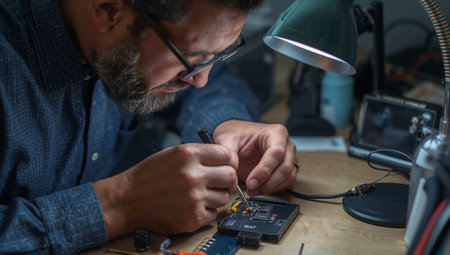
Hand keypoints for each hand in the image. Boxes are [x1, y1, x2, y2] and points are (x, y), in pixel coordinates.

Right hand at [93, 143, 237, 238]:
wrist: (128, 200)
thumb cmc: (148, 176)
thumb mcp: (172, 153)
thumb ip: (198, 154)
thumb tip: (223, 158)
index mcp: (188, 154)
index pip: (227, 154)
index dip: (229, 160)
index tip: (226, 165)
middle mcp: (193, 175)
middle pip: (230, 176)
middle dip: (226, 179)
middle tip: (218, 182)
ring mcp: (194, 198)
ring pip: (224, 196)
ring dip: (216, 196)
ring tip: (199, 195)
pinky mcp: (193, 217)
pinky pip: (214, 214)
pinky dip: (206, 211)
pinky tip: (192, 206)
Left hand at [213, 120, 297, 195]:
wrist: (239, 139)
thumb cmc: (238, 136)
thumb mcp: (227, 139)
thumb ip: (228, 152)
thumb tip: (232, 167)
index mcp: (276, 133)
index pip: (277, 153)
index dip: (264, 170)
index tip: (251, 182)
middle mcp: (286, 145)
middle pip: (285, 167)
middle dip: (267, 183)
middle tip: (250, 188)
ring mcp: (289, 157)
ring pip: (288, 177)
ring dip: (270, 188)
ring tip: (252, 190)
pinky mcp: (288, 169)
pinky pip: (287, 183)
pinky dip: (273, 190)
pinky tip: (258, 189)